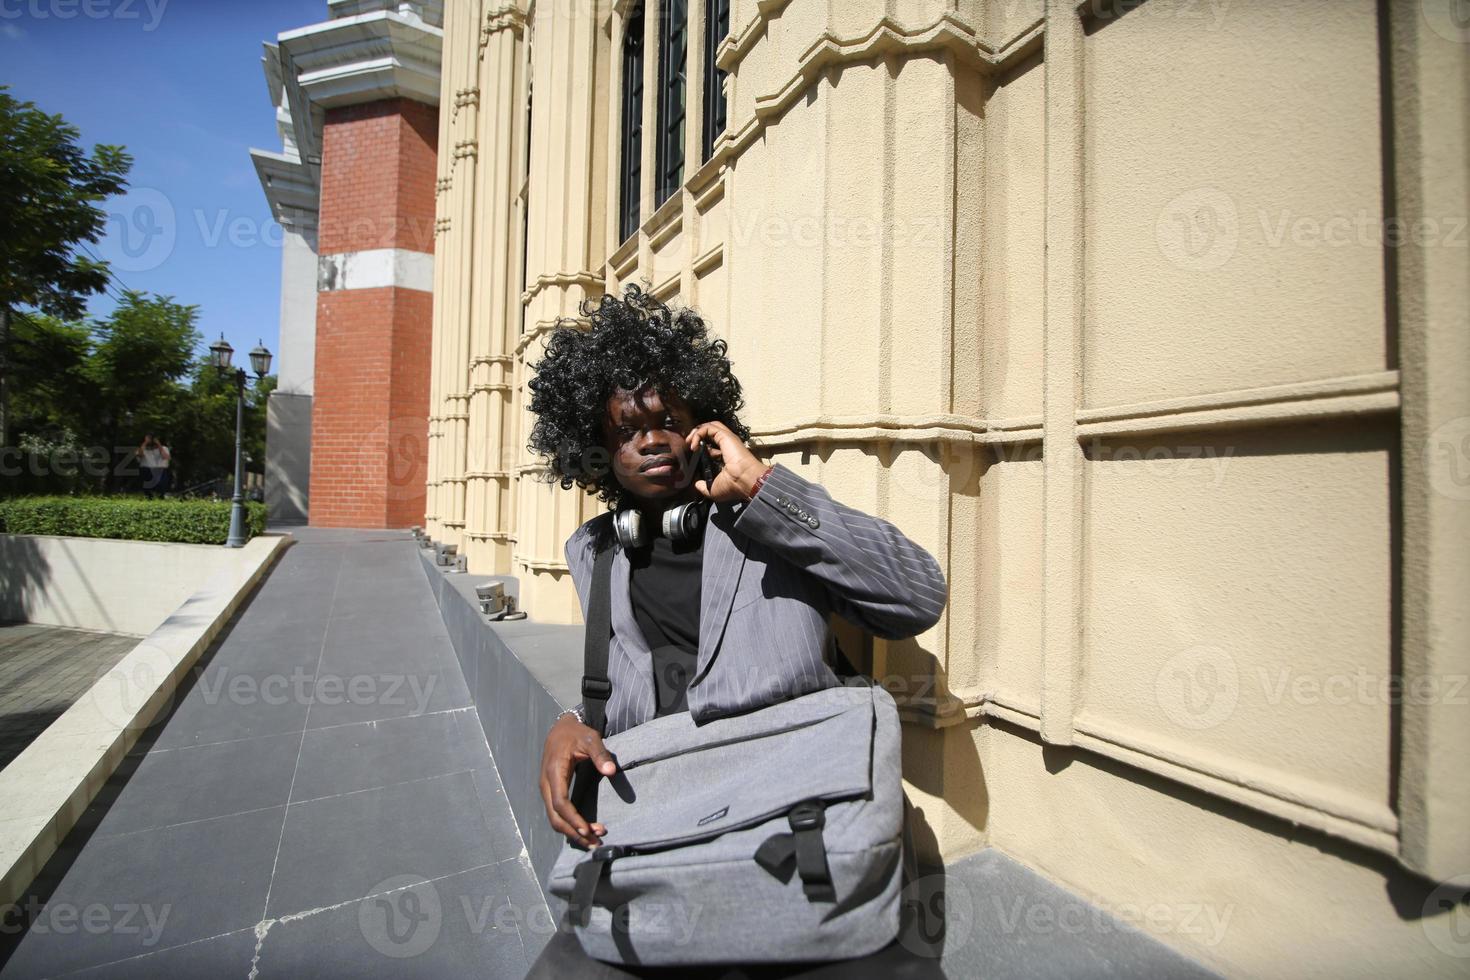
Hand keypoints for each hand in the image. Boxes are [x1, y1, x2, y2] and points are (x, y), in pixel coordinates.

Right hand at [539, 715, 615, 847]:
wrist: (561, 728)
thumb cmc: (576, 733)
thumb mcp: (590, 738)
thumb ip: (600, 754)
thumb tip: (611, 772)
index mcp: (554, 771)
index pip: (560, 802)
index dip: (572, 818)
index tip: (588, 830)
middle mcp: (546, 784)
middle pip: (555, 816)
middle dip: (574, 832)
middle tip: (596, 842)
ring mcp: (547, 789)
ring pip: (554, 818)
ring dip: (572, 832)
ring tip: (594, 840)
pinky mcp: (551, 792)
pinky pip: (557, 814)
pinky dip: (569, 825)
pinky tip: (585, 830)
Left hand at [685, 421, 766, 502]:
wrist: (744, 480)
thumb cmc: (733, 485)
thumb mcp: (714, 489)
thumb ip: (704, 487)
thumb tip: (697, 485)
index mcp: (725, 455)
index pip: (712, 444)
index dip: (700, 446)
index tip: (693, 454)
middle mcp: (727, 445)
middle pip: (711, 431)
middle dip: (697, 434)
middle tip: (689, 444)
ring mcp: (727, 439)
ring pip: (710, 425)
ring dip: (696, 431)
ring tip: (689, 442)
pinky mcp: (725, 436)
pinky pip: (708, 428)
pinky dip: (698, 433)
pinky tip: (694, 445)